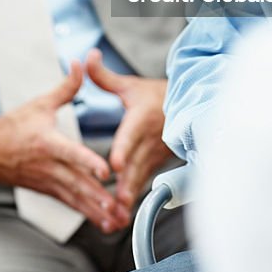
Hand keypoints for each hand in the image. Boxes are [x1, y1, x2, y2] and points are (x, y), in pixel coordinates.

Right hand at [0, 61, 128, 231]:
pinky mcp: (47, 191)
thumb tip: (80, 64)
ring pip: (75, 199)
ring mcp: (47, 182)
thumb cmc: (12, 127)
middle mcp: (48, 166)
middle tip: (120, 208)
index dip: (88, 162)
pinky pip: (69, 204)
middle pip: (77, 184)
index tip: (106, 172)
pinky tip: (103, 223)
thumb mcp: (39, 104)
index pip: (70, 153)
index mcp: (47, 142)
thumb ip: (65, 88)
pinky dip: (87, 214)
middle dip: (99, 198)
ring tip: (117, 221)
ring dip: (96, 211)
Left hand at [85, 48, 172, 212]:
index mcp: (140, 118)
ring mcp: (155, 154)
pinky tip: (125, 214)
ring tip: (119, 213)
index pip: (130, 135)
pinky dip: (136, 197)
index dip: (123, 149)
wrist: (186, 103)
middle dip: (125, 183)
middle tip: (116, 201)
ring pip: (141, 176)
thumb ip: (104, 77)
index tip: (114, 164)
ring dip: (131, 194)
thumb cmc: (154, 95)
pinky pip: (145, 181)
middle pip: (135, 163)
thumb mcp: (129, 85)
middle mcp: (149, 139)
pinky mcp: (157, 164)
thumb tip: (86, 57)